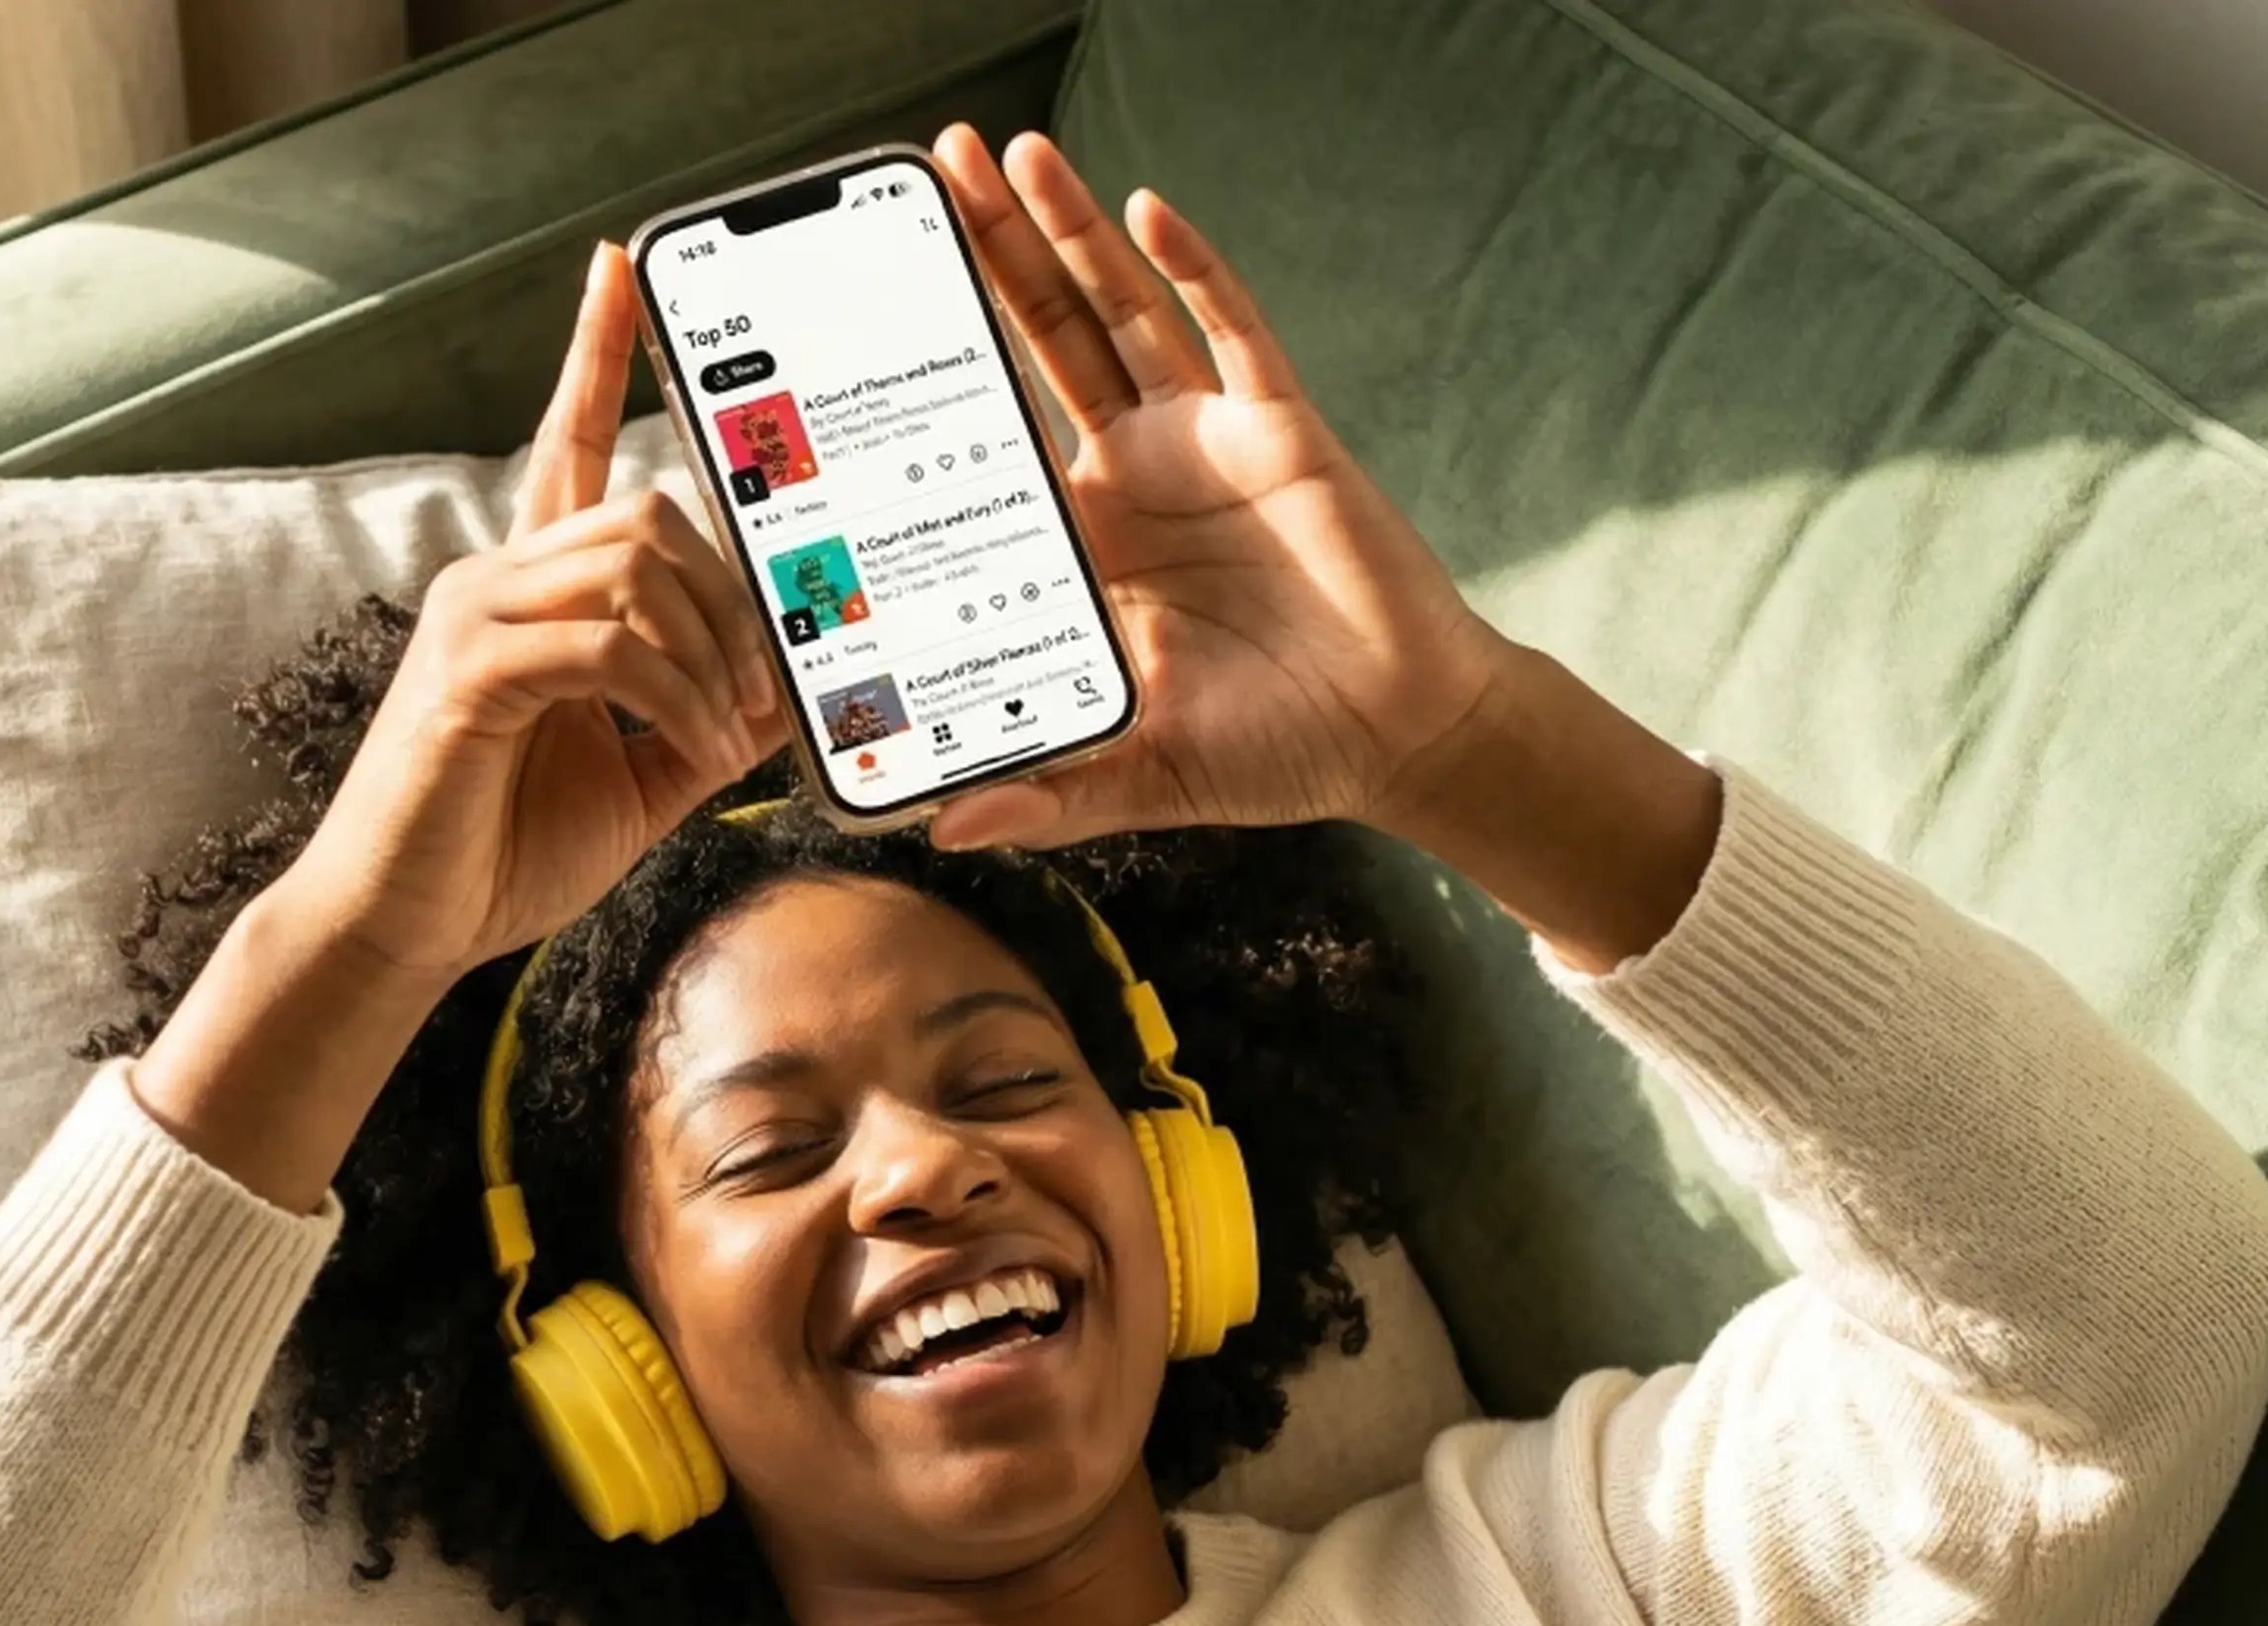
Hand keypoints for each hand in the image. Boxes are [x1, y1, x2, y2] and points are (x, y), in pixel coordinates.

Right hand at [282, 242, 781, 980]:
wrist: (404, 928)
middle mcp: (495, 578)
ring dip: (711, 651)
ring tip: (728, 734)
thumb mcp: (641, 779)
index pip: (570, 443)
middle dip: (733, 599)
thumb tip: (791, 686)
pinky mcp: (471, 672)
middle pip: (647, 513)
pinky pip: (607, 642)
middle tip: (764, 693)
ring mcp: (475, 616)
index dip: (594, 352)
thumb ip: (706, 721)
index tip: (617, 270)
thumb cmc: (505, 851)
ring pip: (633, 566)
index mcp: (532, 591)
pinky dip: (674, 692)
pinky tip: (695, 745)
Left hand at [918, 127, 1521, 851]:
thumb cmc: (1274, 751)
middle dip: (986, 254)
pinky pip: (1230, 331)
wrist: (1398, 736)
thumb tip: (948, 828)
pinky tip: (1144, 209)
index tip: (869, 309)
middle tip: (925, 171)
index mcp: (1084, 541)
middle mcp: (1134, 473)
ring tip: (1007, 154)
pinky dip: (1190, 266)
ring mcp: (1205, 442)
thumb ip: (1051, 795)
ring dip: (1066, 233)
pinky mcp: (1280, 429)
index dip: (936, 368)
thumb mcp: (1141, 777)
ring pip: (1119, 312)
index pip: (989, 434)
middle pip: (1040, 339)